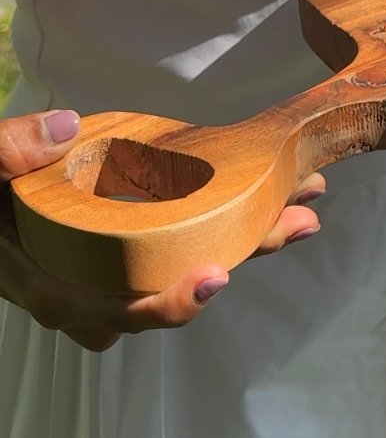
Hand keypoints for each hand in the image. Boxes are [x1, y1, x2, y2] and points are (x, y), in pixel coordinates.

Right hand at [0, 109, 324, 352]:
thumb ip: (10, 151)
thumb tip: (64, 128)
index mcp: (51, 281)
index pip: (114, 309)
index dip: (166, 304)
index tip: (216, 279)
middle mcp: (88, 290)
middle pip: (177, 287)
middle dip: (244, 254)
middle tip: (303, 221)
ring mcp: (110, 271)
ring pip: (187, 266)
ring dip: (248, 237)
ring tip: (304, 202)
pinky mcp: (127, 245)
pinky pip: (182, 244)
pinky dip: (226, 220)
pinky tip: (262, 191)